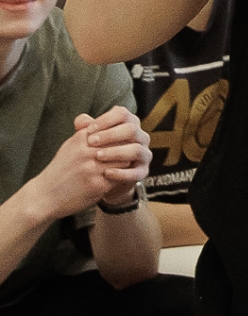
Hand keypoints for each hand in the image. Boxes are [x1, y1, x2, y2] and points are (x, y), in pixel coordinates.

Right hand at [28, 108, 149, 221]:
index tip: (127, 140)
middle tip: (133, 151)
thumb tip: (101, 119)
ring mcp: (93, 168)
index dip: (123, 135)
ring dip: (127, 163)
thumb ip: (86, 132)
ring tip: (127, 165)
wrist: (45, 195)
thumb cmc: (61, 169)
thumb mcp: (71, 145)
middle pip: (121, 144)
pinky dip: (122, 178)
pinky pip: (119, 178)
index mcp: (82, 138)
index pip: (113, 130)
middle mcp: (88, 151)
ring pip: (124, 160)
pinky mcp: (98, 185)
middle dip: (128, 148)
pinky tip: (119, 178)